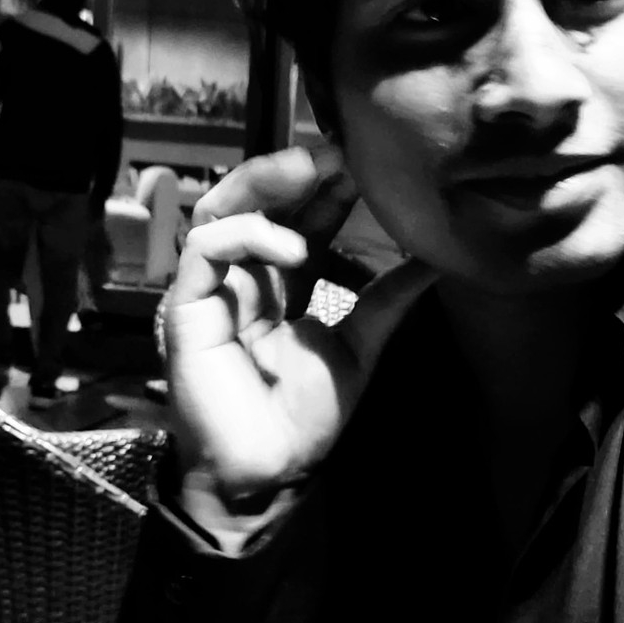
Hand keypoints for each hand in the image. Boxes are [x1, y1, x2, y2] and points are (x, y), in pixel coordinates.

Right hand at [165, 144, 427, 518]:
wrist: (271, 470)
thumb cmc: (305, 417)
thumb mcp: (360, 346)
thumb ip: (388, 300)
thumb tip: (437, 259)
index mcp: (279, 284)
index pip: (299, 218)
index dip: (328, 189)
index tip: (364, 164)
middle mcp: (243, 278)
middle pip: (255, 202)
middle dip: (293, 170)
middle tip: (337, 152)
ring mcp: (212, 291)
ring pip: (220, 209)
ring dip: (265, 182)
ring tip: (312, 172)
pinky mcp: (186, 307)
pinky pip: (206, 248)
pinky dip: (250, 235)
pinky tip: (294, 248)